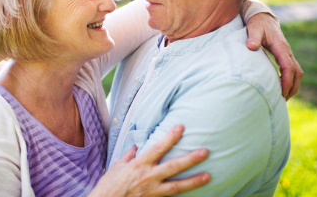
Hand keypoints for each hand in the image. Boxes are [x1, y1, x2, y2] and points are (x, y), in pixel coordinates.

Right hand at [88, 125, 209, 196]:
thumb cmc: (108, 185)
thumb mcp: (117, 166)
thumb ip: (129, 156)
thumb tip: (138, 146)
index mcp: (139, 165)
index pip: (158, 148)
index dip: (170, 137)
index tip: (181, 127)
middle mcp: (148, 177)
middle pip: (173, 167)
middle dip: (190, 159)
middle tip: (205, 152)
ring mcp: (152, 192)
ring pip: (177, 186)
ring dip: (194, 181)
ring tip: (208, 176)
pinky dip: (181, 196)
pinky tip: (194, 194)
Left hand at [246, 12, 302, 99]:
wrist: (262, 18)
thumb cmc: (257, 24)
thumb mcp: (253, 28)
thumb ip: (253, 37)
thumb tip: (251, 47)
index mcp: (281, 47)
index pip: (288, 67)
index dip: (287, 81)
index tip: (282, 93)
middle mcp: (287, 51)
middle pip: (297, 72)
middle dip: (292, 87)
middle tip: (283, 100)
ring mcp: (287, 53)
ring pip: (297, 72)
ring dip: (293, 85)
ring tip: (283, 98)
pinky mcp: (284, 56)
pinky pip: (291, 70)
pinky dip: (289, 80)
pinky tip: (280, 88)